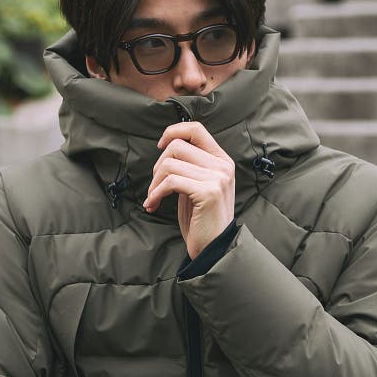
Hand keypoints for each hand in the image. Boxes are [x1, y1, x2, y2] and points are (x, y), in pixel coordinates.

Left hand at [144, 121, 234, 258]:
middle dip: (158, 167)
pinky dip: (156, 193)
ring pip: (170, 164)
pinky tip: (154, 205)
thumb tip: (166, 146)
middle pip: (177, 146)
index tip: (160, 146)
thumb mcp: (198, 186)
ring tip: (154, 198)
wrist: (214, 248)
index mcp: (222, 161)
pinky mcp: (208, 192)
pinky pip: (171, 182)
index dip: (173, 132)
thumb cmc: (202, 219)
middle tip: (155, 187)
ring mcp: (217, 178)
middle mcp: (222, 166)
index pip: (196, 129)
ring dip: (154, 183)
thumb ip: (190, 166)